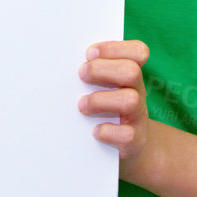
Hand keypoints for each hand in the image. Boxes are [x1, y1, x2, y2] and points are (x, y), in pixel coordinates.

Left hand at [78, 40, 152, 174]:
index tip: (89, 53)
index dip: (114, 48)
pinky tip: (94, 131)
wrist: (130, 148)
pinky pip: (127, 135)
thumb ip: (91, 73)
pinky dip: (107, 131)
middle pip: (131, 71)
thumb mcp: (105, 87)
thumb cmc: (107, 110)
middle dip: (101, 70)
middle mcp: (137, 92)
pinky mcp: (134, 141)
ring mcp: (138, 117)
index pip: (138, 52)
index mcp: (130, 75)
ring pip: (130, 100)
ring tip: (82, 105)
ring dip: (100, 100)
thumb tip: (58, 61)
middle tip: (81, 75)